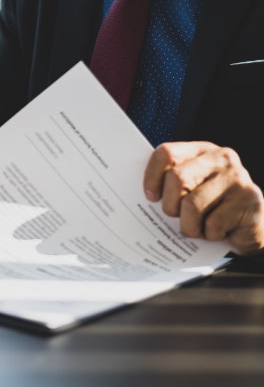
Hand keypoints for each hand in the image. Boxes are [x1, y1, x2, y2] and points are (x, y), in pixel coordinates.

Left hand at [144, 142, 263, 254]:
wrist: (250, 227)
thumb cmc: (210, 208)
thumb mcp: (189, 189)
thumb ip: (169, 184)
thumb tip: (135, 195)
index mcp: (200, 150)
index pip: (166, 153)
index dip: (152, 177)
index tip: (150, 197)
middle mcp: (221, 158)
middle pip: (177, 178)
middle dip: (170, 206)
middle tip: (177, 216)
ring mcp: (238, 178)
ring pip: (192, 205)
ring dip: (189, 226)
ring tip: (198, 227)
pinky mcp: (250, 200)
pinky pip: (213, 224)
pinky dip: (209, 235)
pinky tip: (217, 232)